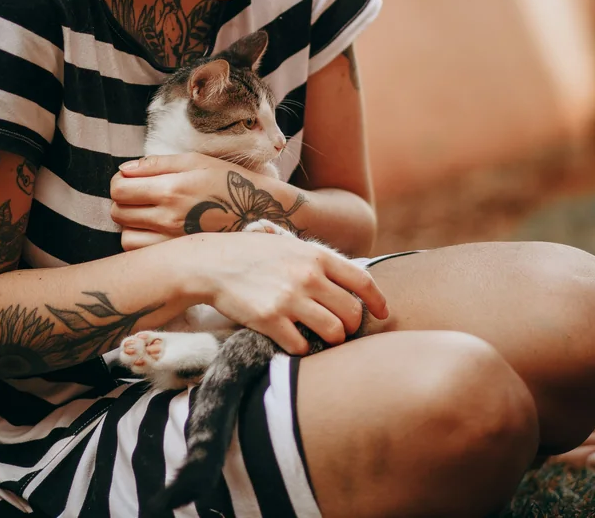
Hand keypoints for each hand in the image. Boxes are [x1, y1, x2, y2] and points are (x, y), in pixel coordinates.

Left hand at [111, 154, 303, 250]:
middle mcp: (169, 217)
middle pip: (117, 211)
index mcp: (172, 189)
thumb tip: (123, 169)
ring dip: (130, 223)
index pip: (118, 188)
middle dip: (123, 201)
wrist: (262, 214)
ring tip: (148, 215)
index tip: (132, 180)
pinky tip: (156, 231)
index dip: (119, 181)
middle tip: (140, 196)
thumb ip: (157, 164)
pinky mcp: (178, 255)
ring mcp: (172, 240)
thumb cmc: (229, 182)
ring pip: (124, 234)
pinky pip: (141, 252)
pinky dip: (140, 241)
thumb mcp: (197, 162)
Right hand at [176, 231, 389, 354]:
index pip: (363, 281)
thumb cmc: (253, 254)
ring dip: (332, 340)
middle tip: (341, 330)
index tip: (382, 314)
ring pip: (334, 333)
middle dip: (351, 326)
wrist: (212, 263)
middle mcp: (307, 276)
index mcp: (316, 256)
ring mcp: (289, 299)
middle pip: (352, 313)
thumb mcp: (290, 245)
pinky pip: (302, 346)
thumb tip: (349, 282)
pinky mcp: (270, 320)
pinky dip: (302, 348)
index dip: (378, 301)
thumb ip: (318, 262)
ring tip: (322, 338)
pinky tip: (294, 341)